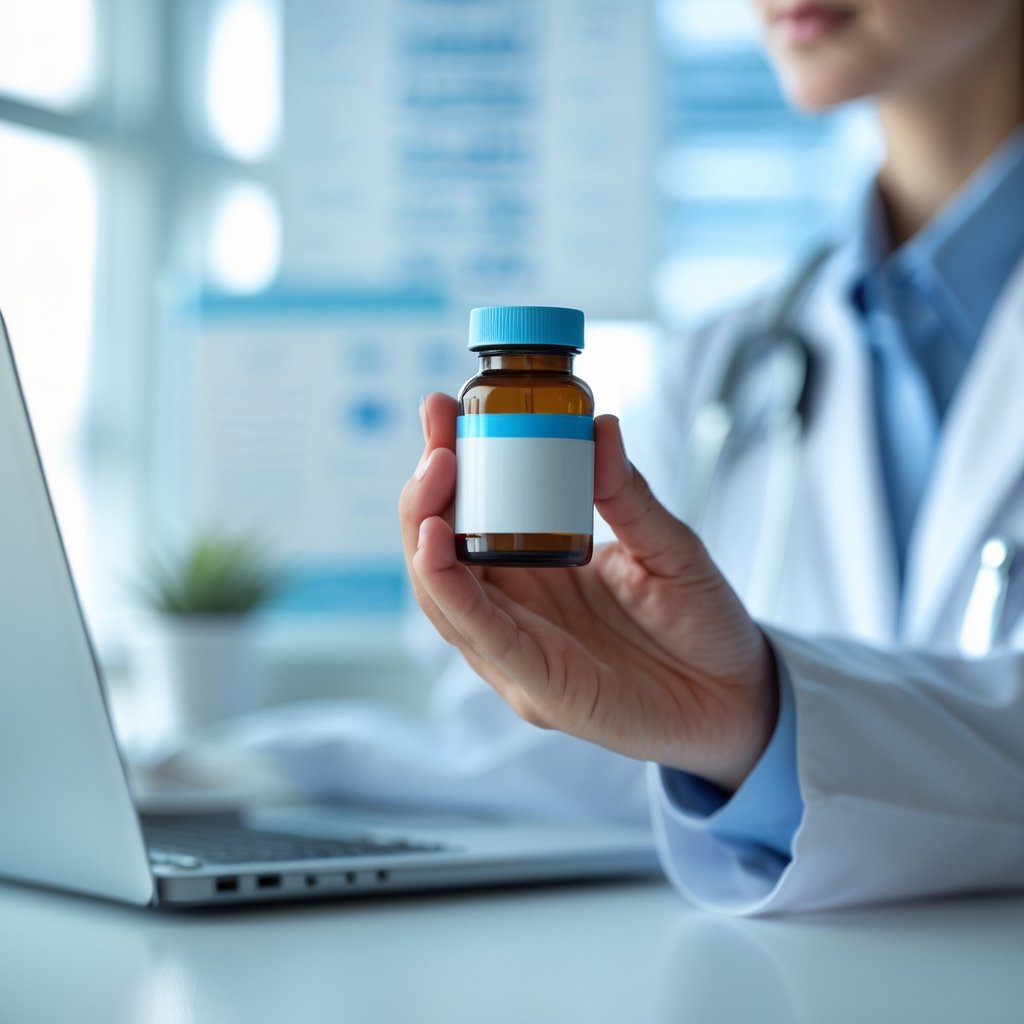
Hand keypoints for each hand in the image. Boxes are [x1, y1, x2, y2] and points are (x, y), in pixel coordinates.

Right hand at [398, 393, 778, 790]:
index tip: (442, 409)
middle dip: (426, 491)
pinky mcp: (541, 690)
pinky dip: (453, 593)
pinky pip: (484, 639)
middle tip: (438, 431)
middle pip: (441, 555)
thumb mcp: (668, 546)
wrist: (744, 698)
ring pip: (444, 597)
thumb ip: (628, 495)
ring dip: (427, 534)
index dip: (448, 468)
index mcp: (533, 577)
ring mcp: (520, 656)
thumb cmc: (701, 624)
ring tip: (435, 474)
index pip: (468, 520)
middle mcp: (514, 616)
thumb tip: (599, 426)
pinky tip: (438, 547)